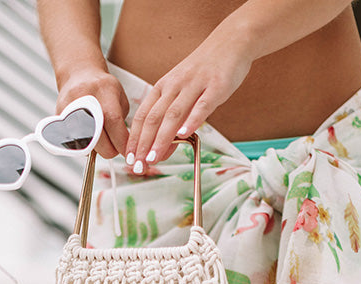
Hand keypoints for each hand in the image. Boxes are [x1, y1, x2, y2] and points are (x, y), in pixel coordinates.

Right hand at [56, 67, 129, 158]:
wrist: (78, 75)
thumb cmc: (103, 89)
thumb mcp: (120, 99)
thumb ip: (122, 123)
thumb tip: (122, 148)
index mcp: (104, 96)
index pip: (115, 126)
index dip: (123, 144)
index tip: (128, 152)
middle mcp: (85, 104)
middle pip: (101, 144)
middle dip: (111, 150)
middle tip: (113, 144)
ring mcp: (69, 113)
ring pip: (88, 149)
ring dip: (97, 148)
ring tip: (100, 135)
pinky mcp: (59, 121)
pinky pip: (75, 145)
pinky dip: (84, 145)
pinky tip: (88, 133)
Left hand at [124, 35, 252, 172]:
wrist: (231, 42)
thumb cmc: (205, 71)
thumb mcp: (183, 93)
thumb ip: (174, 121)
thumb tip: (163, 149)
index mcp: (163, 87)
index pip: (143, 116)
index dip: (135, 139)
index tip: (130, 158)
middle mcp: (175, 86)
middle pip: (154, 117)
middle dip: (144, 144)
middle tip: (139, 164)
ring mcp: (195, 85)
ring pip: (174, 114)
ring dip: (162, 138)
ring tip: (154, 157)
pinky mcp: (215, 86)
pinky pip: (202, 105)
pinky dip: (192, 120)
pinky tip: (185, 135)